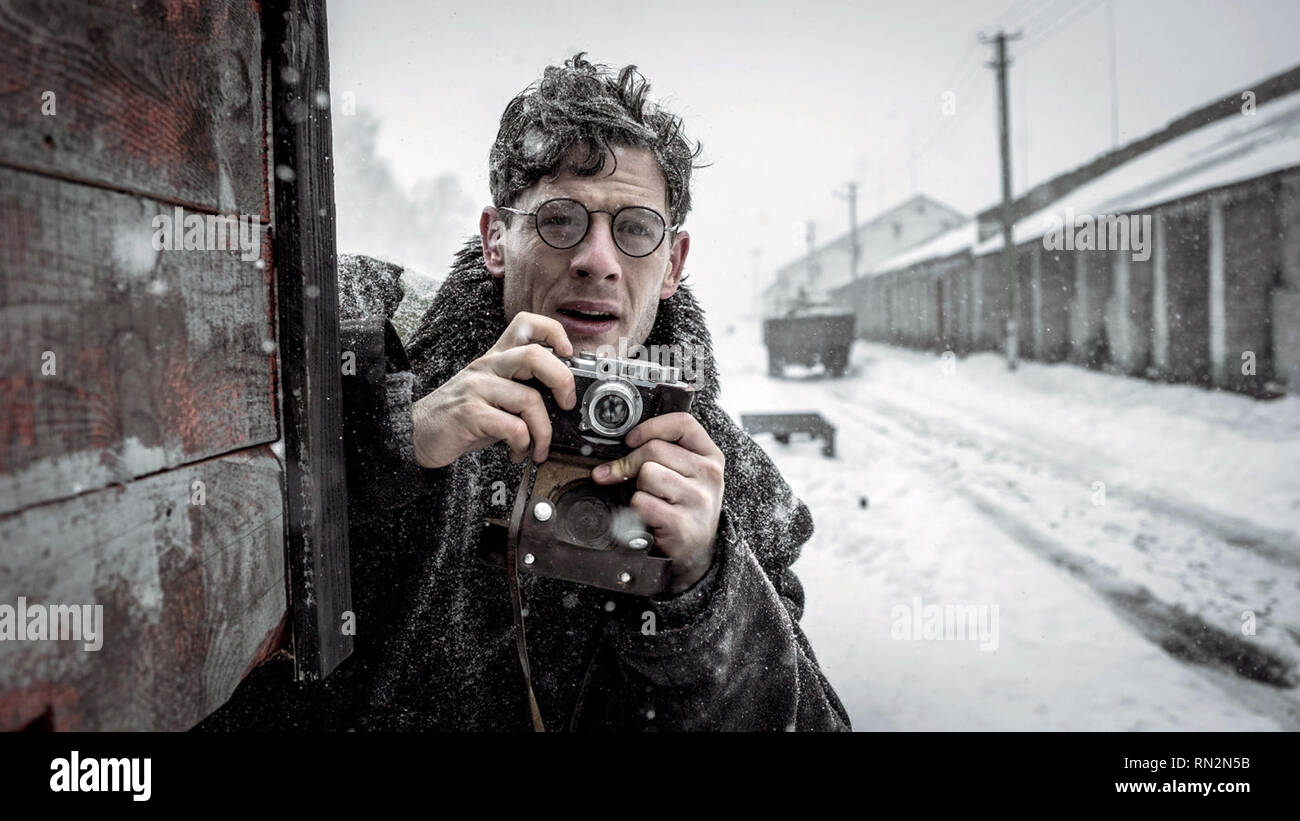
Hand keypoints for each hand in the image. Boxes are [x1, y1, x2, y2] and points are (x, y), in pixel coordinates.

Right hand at [411, 312, 576, 468]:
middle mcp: (487, 367)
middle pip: (535, 356)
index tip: (569, 353)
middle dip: (563, 382)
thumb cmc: (460, 417)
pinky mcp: (469, 414)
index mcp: (495, 358)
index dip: (554, 332)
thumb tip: (563, 402)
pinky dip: (523, 444)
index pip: (526, 324)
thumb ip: (521, 390)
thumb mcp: (492, 395)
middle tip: (566, 405)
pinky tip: (517, 452)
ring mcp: (477, 389)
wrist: (416, 433)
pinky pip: (513, 427)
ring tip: (539, 448)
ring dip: (544, 432)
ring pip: (530, 400)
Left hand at [591, 412, 724, 592]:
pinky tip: (650, 516)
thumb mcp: (687, 475)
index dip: (650, 427)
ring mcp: (698, 500)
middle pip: (655, 449)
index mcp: (711, 457)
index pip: (682, 423)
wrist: (696, 552)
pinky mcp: (681, 523)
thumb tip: (612, 455)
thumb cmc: (686, 507)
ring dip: (638, 487)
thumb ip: (662, 454)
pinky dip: (636, 509)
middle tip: (623, 475)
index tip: (632, 439)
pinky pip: (641, 502)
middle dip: (630, 462)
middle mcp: (709, 475)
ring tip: (650, 498)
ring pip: (647, 474)